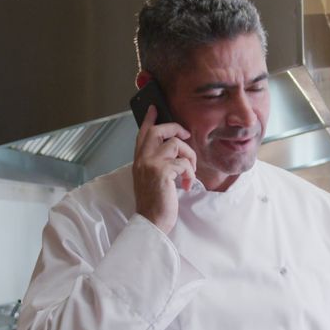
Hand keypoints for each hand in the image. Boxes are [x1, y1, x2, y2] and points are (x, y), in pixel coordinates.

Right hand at [132, 105, 196, 233]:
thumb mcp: (151, 179)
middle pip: (159, 131)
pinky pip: (184, 163)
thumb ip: (156, 163)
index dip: (149, 119)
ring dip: (189, 156)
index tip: (155, 108)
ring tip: (190, 172)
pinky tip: (187, 185)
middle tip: (186, 136)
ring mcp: (151, 164)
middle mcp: (142, 159)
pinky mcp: (162, 172)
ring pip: (175, 144)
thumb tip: (173, 150)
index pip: (142, 134)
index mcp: (139, 161)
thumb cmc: (154, 203)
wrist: (151, 222)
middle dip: (175, 129)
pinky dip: (190, 174)